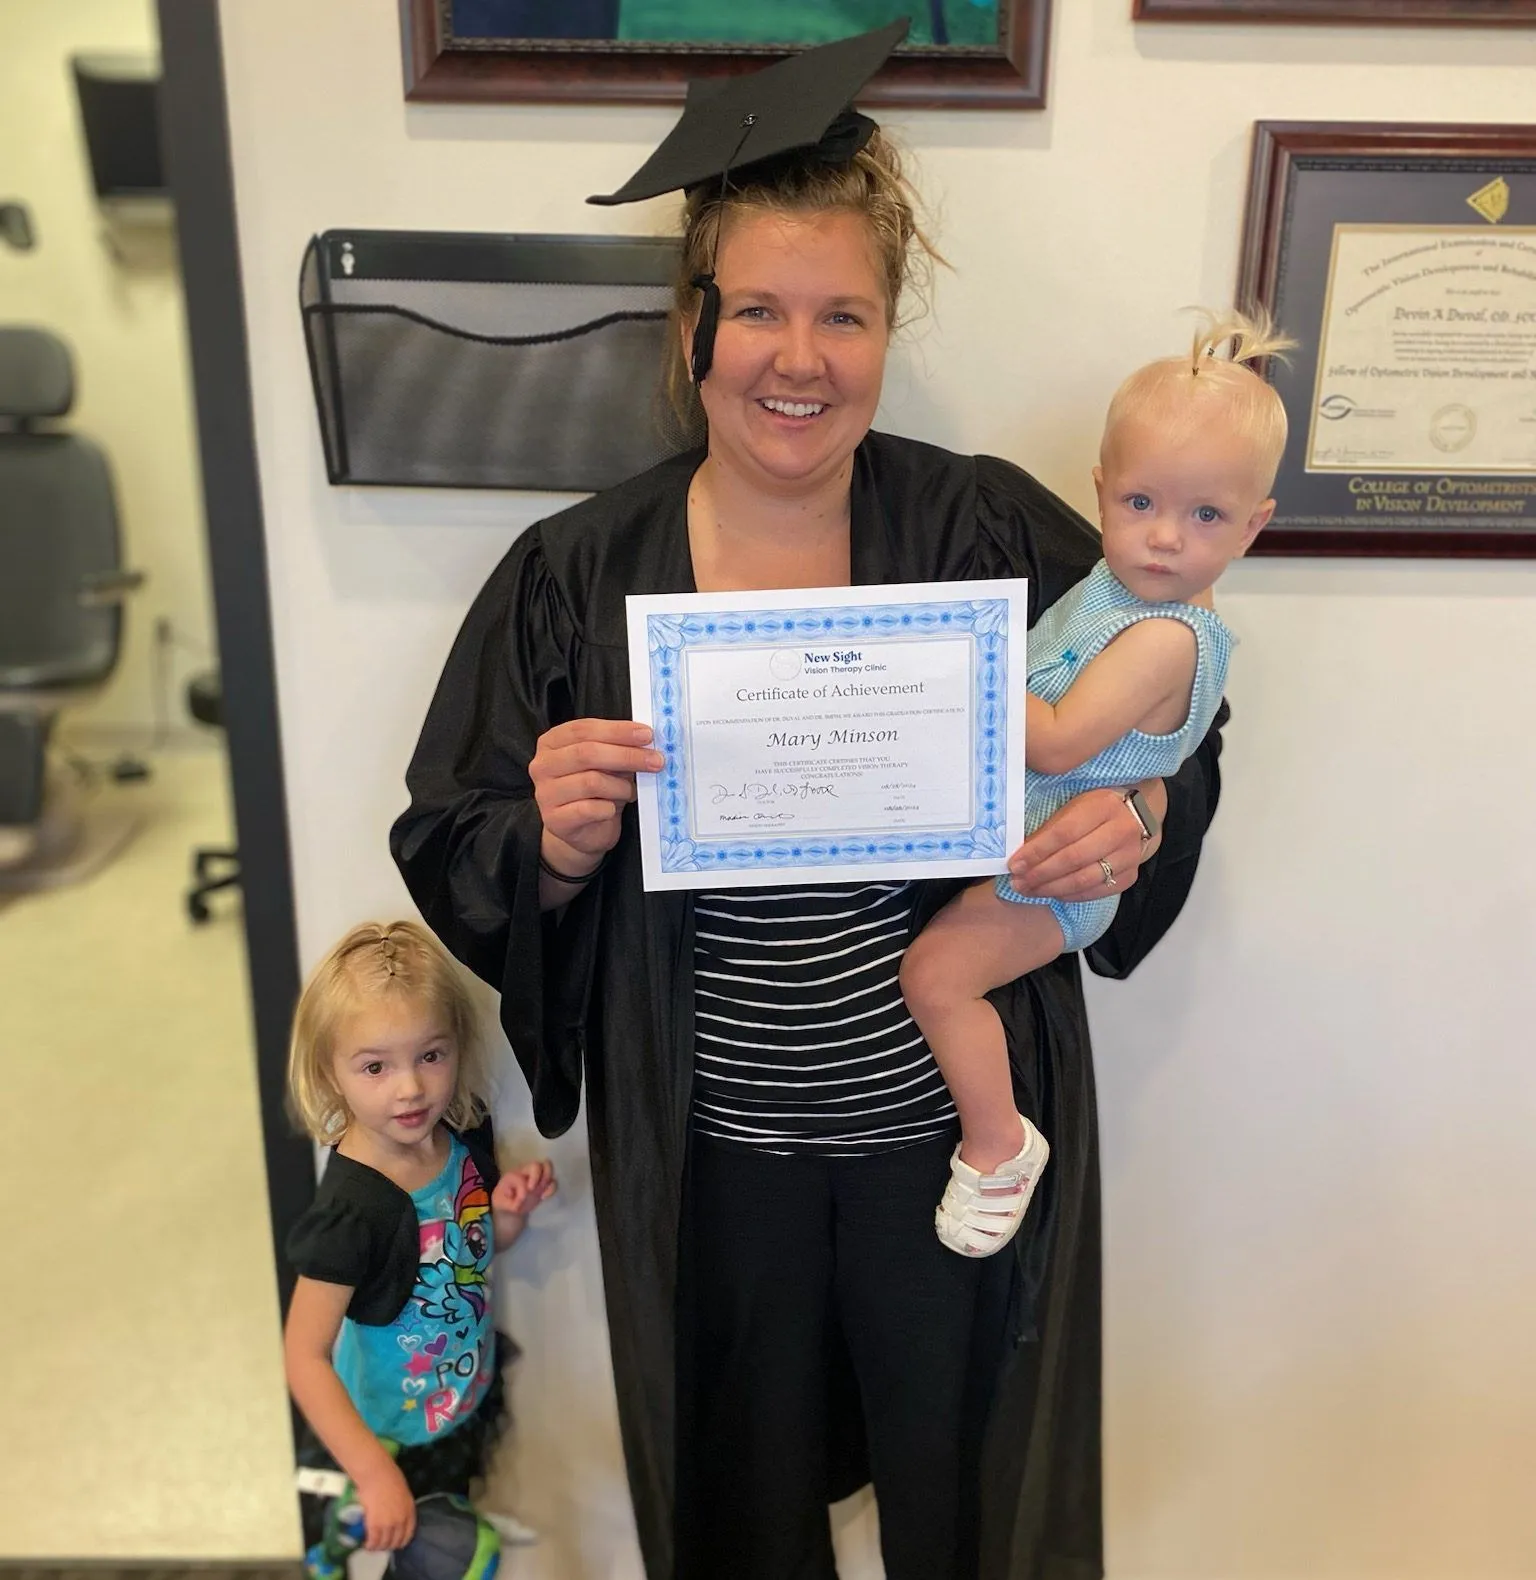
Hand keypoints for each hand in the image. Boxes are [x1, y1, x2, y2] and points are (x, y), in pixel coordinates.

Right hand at [356, 1460, 415, 1550]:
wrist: (377, 1474)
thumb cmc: (388, 1477)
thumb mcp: (402, 1492)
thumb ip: (401, 1505)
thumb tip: (395, 1512)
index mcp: (410, 1510)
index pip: (408, 1533)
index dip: (401, 1541)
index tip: (395, 1543)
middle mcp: (401, 1519)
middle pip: (396, 1541)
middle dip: (388, 1546)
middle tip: (381, 1544)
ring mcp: (389, 1524)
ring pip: (384, 1544)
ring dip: (378, 1547)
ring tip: (372, 1545)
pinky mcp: (375, 1525)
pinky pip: (373, 1541)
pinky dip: (370, 1545)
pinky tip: (366, 1544)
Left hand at [493, 1158, 556, 1217]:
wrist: (509, 1206)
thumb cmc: (504, 1201)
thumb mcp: (500, 1202)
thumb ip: (510, 1201)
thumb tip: (523, 1199)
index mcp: (514, 1174)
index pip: (520, 1177)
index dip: (522, 1188)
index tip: (520, 1200)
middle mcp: (526, 1172)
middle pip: (537, 1164)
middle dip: (538, 1177)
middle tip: (532, 1189)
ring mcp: (536, 1177)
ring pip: (548, 1167)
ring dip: (546, 1180)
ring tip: (540, 1192)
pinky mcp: (544, 1185)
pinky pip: (554, 1181)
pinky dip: (551, 1189)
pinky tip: (543, 1197)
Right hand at [529, 718, 664, 872]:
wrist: (584, 831)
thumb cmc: (596, 792)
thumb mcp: (606, 764)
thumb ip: (619, 749)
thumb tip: (646, 741)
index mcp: (552, 743)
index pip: (584, 729)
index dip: (618, 730)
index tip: (646, 734)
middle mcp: (543, 766)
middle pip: (587, 753)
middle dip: (627, 755)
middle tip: (655, 761)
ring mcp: (545, 794)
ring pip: (591, 782)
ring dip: (620, 787)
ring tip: (630, 792)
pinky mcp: (555, 821)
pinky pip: (589, 810)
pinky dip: (609, 808)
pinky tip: (613, 809)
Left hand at [1005, 786, 1155, 901]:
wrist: (1132, 819)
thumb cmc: (1092, 812)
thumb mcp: (1071, 809)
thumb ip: (1048, 831)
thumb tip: (1020, 858)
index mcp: (1103, 807)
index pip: (1064, 833)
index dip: (1037, 851)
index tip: (1014, 864)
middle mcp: (1121, 831)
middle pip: (1074, 859)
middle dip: (1041, 874)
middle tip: (1018, 882)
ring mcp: (1129, 856)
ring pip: (1084, 879)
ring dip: (1051, 888)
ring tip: (1029, 890)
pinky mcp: (1129, 877)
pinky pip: (1094, 892)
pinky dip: (1069, 895)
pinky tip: (1051, 892)